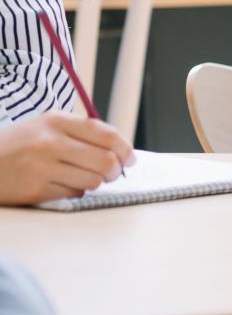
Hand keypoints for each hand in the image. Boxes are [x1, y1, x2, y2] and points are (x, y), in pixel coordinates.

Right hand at [0, 112, 135, 204]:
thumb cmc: (17, 145)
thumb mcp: (44, 126)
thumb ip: (80, 132)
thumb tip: (120, 149)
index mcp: (55, 121)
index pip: (106, 134)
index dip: (125, 149)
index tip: (130, 158)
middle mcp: (49, 142)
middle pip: (105, 160)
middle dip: (116, 170)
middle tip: (114, 173)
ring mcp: (41, 167)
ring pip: (93, 180)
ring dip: (97, 182)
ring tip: (88, 179)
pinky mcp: (34, 190)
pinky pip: (73, 194)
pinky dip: (76, 191)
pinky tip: (65, 185)